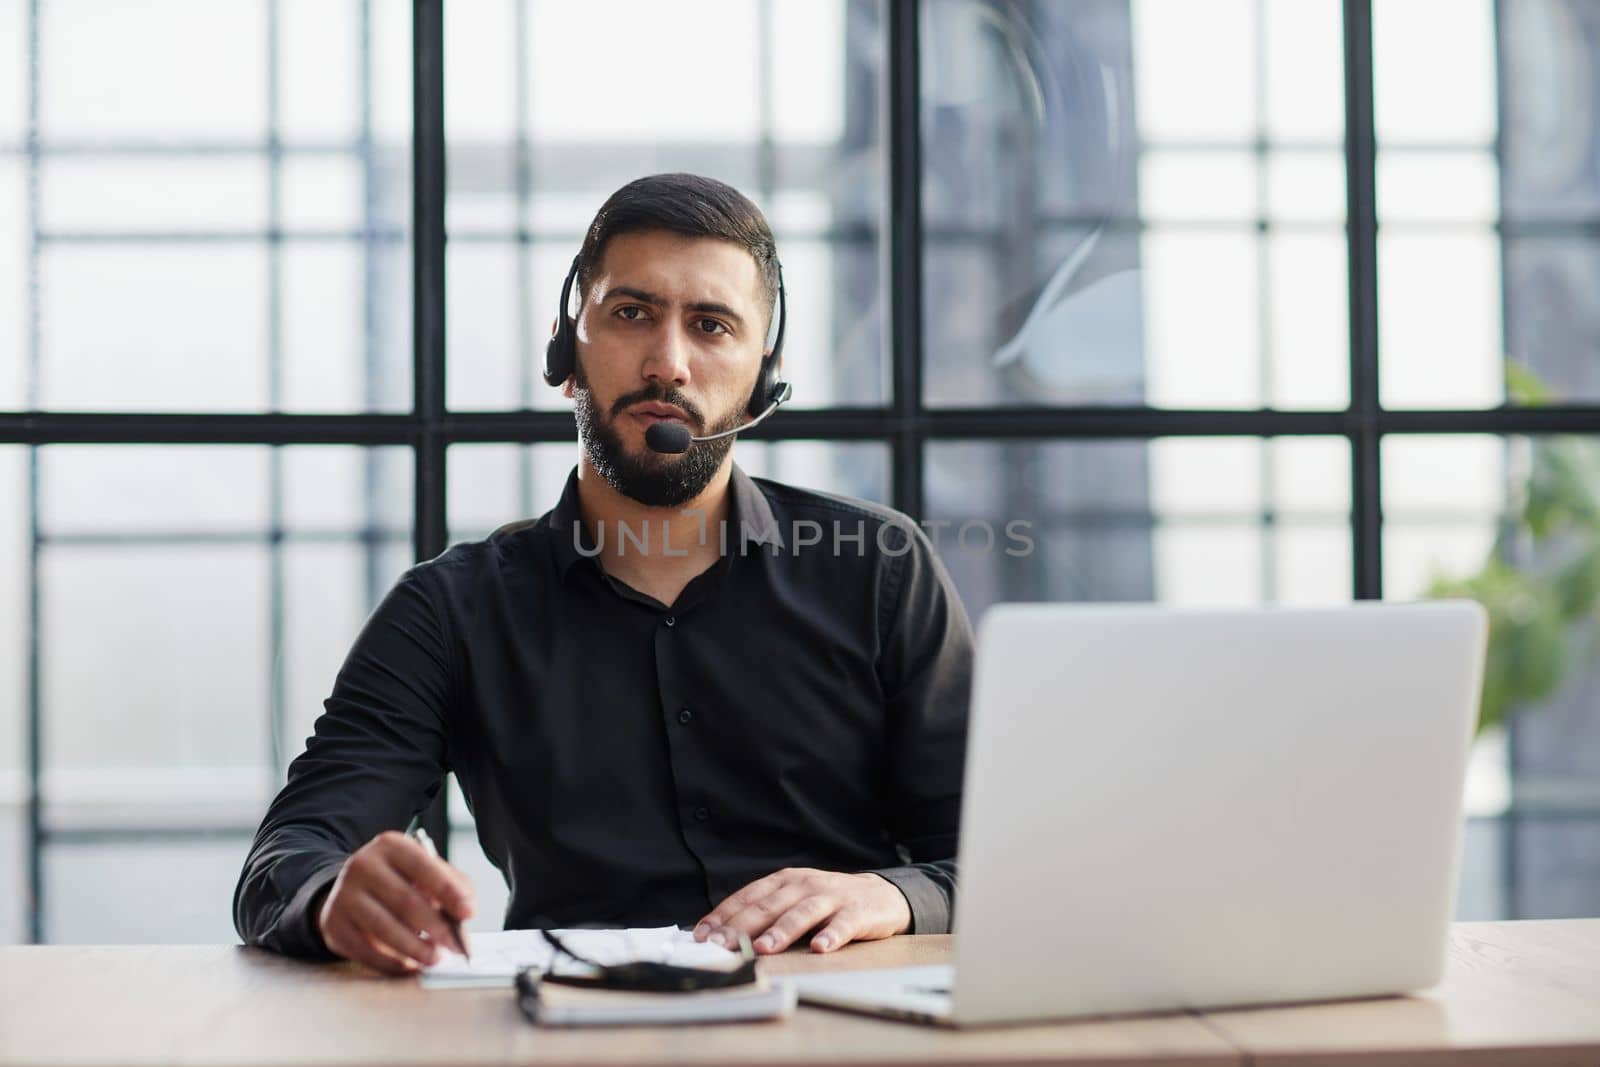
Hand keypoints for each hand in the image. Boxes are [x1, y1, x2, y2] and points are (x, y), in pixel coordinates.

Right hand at [316, 830, 475, 975]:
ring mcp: (344, 896)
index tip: (468, 913)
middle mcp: (362, 866)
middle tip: (455, 945)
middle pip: (405, 901)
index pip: (423, 866)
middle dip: (436, 927)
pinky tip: (410, 966)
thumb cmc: (398, 880)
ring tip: (435, 958)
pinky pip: (366, 951)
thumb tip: (466, 910)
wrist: (351, 890)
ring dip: (415, 948)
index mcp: (390, 846)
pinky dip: (392, 963)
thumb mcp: (424, 870)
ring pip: (385, 928)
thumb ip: (451, 884)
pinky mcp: (333, 926)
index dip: (449, 891)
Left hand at [692, 868, 910, 954]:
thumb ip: (764, 913)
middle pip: (769, 906)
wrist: (879, 896)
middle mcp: (804, 885)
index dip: (723, 916)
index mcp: (784, 881)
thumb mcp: (794, 899)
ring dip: (782, 931)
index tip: (703, 935)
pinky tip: (819, 948)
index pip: (747, 897)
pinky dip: (831, 936)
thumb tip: (723, 935)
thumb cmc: (827, 902)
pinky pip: (842, 925)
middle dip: (742, 927)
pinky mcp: (856, 912)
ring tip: (765, 948)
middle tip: (723, 945)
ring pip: (802, 913)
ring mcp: (831, 897)